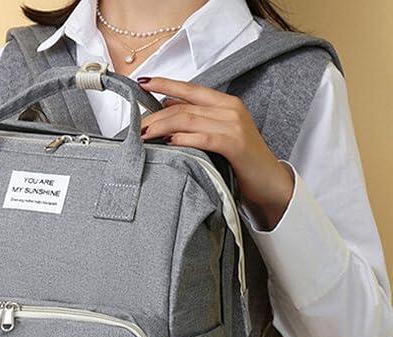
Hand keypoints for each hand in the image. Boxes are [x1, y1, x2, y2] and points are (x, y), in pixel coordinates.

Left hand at [138, 77, 293, 230]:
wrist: (270, 183)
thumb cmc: (241, 161)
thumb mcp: (218, 134)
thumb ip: (197, 119)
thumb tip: (168, 106)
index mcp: (225, 103)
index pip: (189, 89)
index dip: (164, 84)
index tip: (142, 83)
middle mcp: (230, 109)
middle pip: (183, 107)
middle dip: (156, 116)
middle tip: (137, 127)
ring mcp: (234, 125)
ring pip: (188, 120)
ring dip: (162, 128)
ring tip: (144, 136)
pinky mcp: (235, 144)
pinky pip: (204, 138)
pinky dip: (184, 139)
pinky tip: (169, 144)